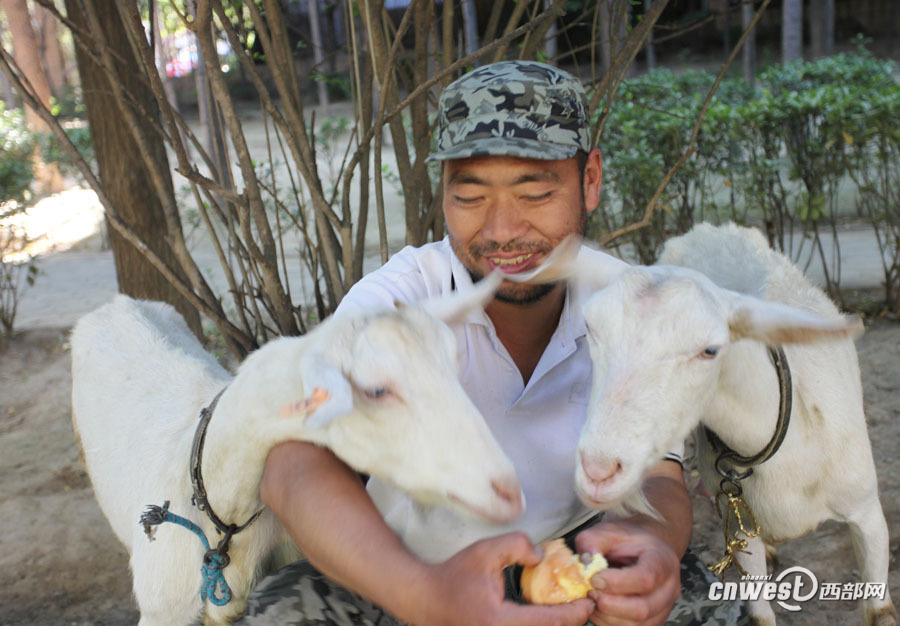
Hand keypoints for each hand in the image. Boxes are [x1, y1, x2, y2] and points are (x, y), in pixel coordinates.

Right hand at [413, 531, 594, 625]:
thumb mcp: (485, 551)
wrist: (427, 599)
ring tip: (572, 609)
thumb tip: (542, 557)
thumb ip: (516, 545)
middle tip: (587, 604)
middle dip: (571, 621)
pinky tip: (550, 615)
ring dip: (557, 625)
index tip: (590, 601)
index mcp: (499, 621)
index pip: (548, 621)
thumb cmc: (454, 575)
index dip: (574, 613)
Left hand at [575, 522, 680, 625]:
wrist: (641, 549)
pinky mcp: (652, 621)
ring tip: (592, 599)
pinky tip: (598, 609)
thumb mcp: (606, 531)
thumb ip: (592, 542)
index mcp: (662, 560)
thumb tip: (584, 563)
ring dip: (607, 616)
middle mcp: (668, 588)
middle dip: (610, 604)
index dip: (617, 582)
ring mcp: (663, 608)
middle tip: (590, 592)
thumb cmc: (625, 541)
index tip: (594, 578)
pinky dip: (609, 623)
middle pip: (643, 608)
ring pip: (637, 624)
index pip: (646, 578)